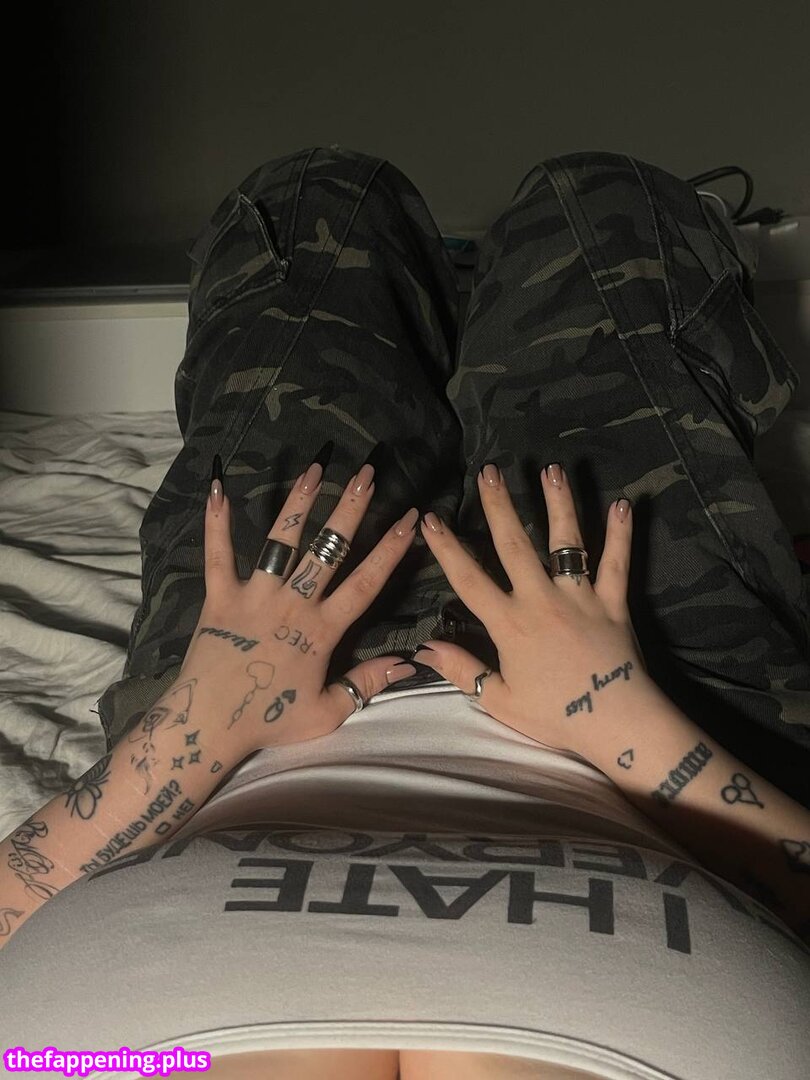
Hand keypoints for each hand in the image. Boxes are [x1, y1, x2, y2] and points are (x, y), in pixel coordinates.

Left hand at [175, 461, 418, 753]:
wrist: (208, 725)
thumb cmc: (269, 720)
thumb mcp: (327, 712)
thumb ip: (366, 683)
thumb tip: (409, 662)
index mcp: (321, 630)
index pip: (366, 582)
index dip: (391, 549)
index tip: (410, 518)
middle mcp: (292, 603)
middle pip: (328, 549)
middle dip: (350, 508)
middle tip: (367, 473)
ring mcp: (254, 595)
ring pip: (280, 541)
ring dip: (299, 503)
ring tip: (316, 469)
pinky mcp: (219, 596)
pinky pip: (217, 554)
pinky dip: (216, 522)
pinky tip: (218, 488)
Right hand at [412, 464, 650, 755]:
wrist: (619, 723)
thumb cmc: (557, 716)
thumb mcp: (500, 701)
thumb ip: (463, 670)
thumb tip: (425, 647)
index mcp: (510, 624)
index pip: (469, 579)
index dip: (446, 548)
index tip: (430, 518)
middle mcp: (542, 600)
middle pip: (515, 544)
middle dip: (499, 506)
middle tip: (489, 471)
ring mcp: (580, 597)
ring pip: (568, 542)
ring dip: (559, 503)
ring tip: (552, 469)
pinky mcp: (613, 602)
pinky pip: (617, 563)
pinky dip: (621, 534)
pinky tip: (623, 504)